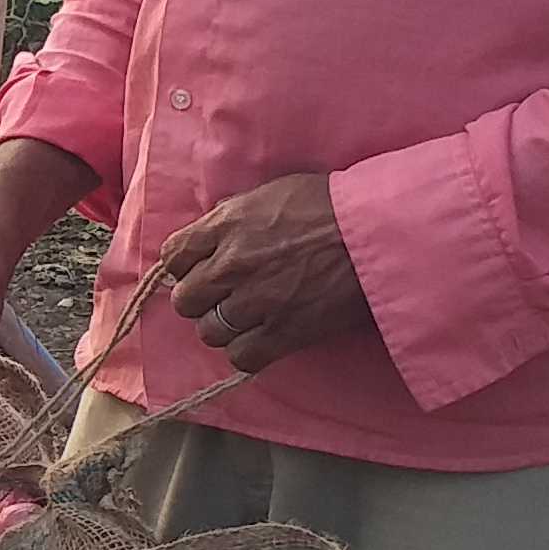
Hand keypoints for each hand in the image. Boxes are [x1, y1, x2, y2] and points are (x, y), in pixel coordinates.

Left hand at [153, 172, 373, 372]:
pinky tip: (261, 338)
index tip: (200, 268)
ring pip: (209, 331)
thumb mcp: (271, 193)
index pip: (173, 256)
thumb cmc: (330, 205)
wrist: (376, 232)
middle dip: (201, 298)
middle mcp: (232, 264)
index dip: (185, 265)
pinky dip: (247, 351)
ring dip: (223, 326)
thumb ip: (233, 215)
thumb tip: (210, 232)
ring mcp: (256, 301)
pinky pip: (241, 356)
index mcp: (226, 225)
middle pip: (186, 299)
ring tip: (246, 317)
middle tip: (223, 295)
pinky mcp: (284, 332)